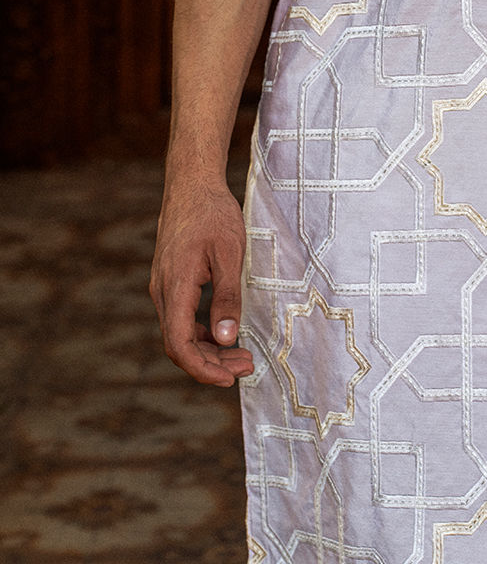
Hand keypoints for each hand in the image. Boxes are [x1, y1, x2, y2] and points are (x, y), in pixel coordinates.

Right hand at [150, 175, 253, 386]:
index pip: (179, 344)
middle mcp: (163, 291)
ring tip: (242, 357)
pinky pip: (180, 318)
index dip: (202, 369)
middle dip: (211, 364)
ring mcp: (164, 286)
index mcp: (175, 287)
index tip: (229, 379)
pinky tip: (224, 335)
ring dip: (208, 350)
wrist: (191, 184)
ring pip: (179, 333)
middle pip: (179, 344)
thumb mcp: (230, 253)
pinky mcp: (170, 281)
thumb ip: (227, 296)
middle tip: (246, 368)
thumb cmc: (213, 214)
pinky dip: (200, 333)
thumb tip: (226, 338)